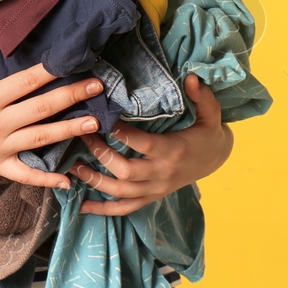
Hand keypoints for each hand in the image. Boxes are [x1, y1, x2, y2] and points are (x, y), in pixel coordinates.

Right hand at [0, 16, 106, 190]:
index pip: (27, 82)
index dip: (52, 71)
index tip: (74, 60)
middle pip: (41, 110)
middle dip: (72, 96)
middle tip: (97, 86)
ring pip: (40, 140)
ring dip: (69, 131)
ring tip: (95, 123)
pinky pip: (25, 175)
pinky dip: (46, 179)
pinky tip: (68, 180)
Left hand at [70, 73, 233, 214]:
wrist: (216, 158)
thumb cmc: (208, 132)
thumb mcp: (211, 113)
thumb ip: (202, 95)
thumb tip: (190, 77)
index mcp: (174, 151)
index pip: (143, 144)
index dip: (121, 133)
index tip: (102, 117)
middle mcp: (163, 174)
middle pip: (125, 171)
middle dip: (100, 154)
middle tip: (81, 135)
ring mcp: (156, 189)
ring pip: (121, 192)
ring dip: (95, 181)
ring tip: (72, 167)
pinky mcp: (151, 197)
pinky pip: (125, 209)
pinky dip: (104, 210)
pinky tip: (83, 206)